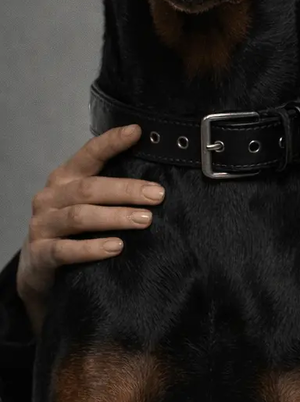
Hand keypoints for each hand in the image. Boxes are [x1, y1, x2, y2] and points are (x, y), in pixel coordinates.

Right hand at [15, 124, 164, 338]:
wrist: (39, 269)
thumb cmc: (72, 230)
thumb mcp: (87, 203)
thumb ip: (111, 188)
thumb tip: (156, 180)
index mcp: (65, 178)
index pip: (88, 154)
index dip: (111, 142)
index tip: (137, 132)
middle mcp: (50, 197)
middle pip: (89, 188)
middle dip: (126, 190)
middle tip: (157, 195)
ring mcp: (42, 225)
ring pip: (79, 217)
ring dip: (114, 217)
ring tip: (144, 220)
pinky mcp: (40, 254)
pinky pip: (65, 250)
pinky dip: (92, 248)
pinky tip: (116, 247)